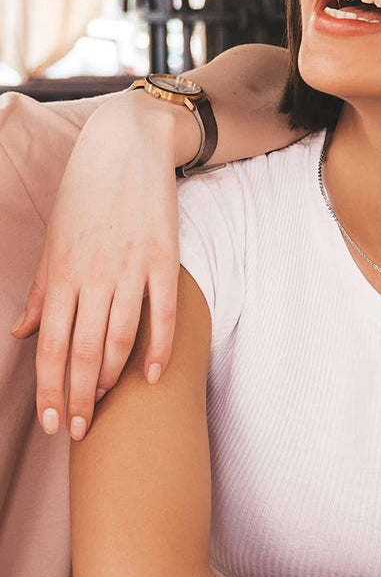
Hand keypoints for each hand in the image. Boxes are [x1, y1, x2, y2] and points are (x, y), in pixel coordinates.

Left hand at [11, 91, 187, 439]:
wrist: (128, 146)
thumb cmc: (86, 194)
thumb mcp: (54, 241)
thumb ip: (41, 291)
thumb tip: (20, 332)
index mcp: (60, 271)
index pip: (49, 344)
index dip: (48, 388)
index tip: (51, 421)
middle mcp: (92, 274)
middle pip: (80, 351)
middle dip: (76, 397)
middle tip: (76, 430)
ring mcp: (130, 268)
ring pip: (118, 338)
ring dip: (110, 379)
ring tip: (104, 405)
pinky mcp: (164, 260)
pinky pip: (161, 313)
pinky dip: (159, 348)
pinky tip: (153, 376)